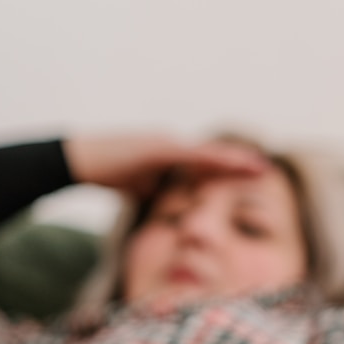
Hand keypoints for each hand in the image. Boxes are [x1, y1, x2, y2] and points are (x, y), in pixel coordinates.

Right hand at [63, 134, 266, 197]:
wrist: (78, 159)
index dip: (228, 169)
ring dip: (234, 160)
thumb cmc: (103, 171)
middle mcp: (171, 144)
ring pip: (208, 153)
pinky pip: (192, 155)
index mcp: (167, 154)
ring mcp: (165, 143)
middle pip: (212, 154)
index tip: (251, 176)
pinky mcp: (158, 148)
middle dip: (239, 162)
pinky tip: (231, 165)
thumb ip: (151, 189)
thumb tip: (160, 200)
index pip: (204, 163)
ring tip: (258, 166)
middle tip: (266, 169)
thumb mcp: (134, 185)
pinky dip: (213, 160)